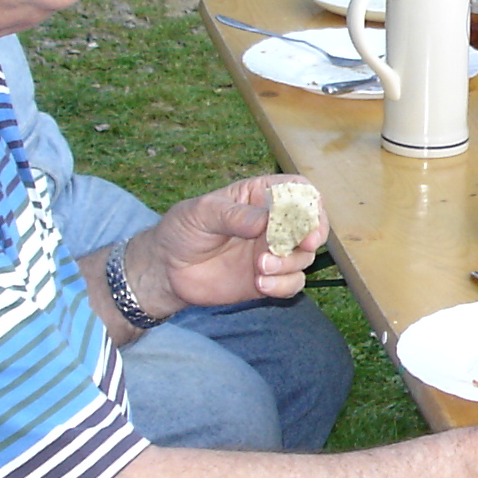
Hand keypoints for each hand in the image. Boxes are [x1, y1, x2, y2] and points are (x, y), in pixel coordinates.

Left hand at [138, 174, 327, 314]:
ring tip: (260, 267)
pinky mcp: (268, 278)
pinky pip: (292, 283)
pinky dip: (283, 285)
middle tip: (302, 246)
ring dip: (289, 263)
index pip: (298, 191)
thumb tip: (265, 221)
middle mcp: (273, 223)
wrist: (166, 269)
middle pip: (311, 224)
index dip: (310, 202)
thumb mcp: (201, 213)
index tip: (307, 218)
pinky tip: (260, 284)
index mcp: (260, 196)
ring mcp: (273, 252)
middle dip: (312, 235)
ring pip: (303, 257)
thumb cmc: (182, 230)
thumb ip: (234, 215)